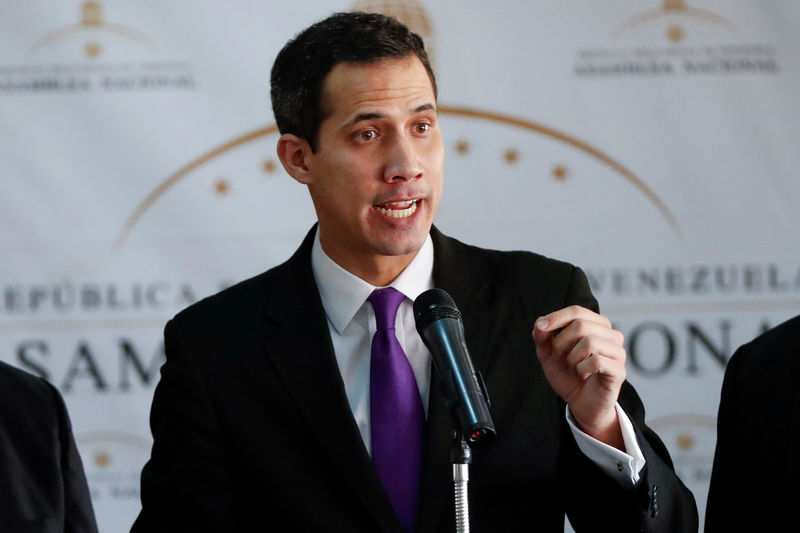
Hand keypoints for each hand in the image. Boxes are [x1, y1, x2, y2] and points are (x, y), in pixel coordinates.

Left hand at [532, 305, 625, 448]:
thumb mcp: (548, 355)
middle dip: (561, 342)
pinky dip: (582, 369)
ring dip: (572, 357)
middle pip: (581, 325)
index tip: (541, 327)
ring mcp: (618, 352)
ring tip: (573, 367)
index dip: (557, 317)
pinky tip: (583, 375)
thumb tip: (540, 323)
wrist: (581, 403)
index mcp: (596, 325)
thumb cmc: (568, 375)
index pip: (576, 311)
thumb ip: (542, 337)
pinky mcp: (619, 370)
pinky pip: (597, 361)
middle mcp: (611, 335)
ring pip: (590, 342)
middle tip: (560, 358)